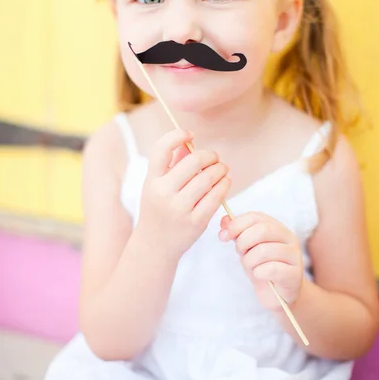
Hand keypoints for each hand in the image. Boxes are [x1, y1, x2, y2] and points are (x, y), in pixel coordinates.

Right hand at [136, 128, 230, 260]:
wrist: (154, 245)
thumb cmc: (158, 207)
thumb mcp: (157, 184)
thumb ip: (172, 163)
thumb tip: (189, 142)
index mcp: (152, 180)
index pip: (161, 148)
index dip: (177, 135)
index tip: (190, 134)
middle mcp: (163, 193)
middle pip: (193, 162)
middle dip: (209, 155)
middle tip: (215, 157)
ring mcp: (179, 209)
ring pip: (208, 179)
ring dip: (220, 169)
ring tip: (223, 168)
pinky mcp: (195, 222)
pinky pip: (216, 197)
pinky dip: (224, 185)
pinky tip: (226, 181)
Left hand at [218, 212, 303, 310]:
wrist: (276, 294)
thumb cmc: (261, 267)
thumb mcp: (246, 248)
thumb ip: (236, 233)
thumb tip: (224, 220)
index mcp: (277, 227)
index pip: (256, 217)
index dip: (237, 224)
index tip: (224, 236)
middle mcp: (289, 238)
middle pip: (262, 230)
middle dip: (243, 242)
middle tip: (240, 253)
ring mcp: (294, 255)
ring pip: (264, 251)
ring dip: (249, 261)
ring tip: (250, 266)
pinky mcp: (294, 274)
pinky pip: (271, 269)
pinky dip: (259, 273)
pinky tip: (260, 276)